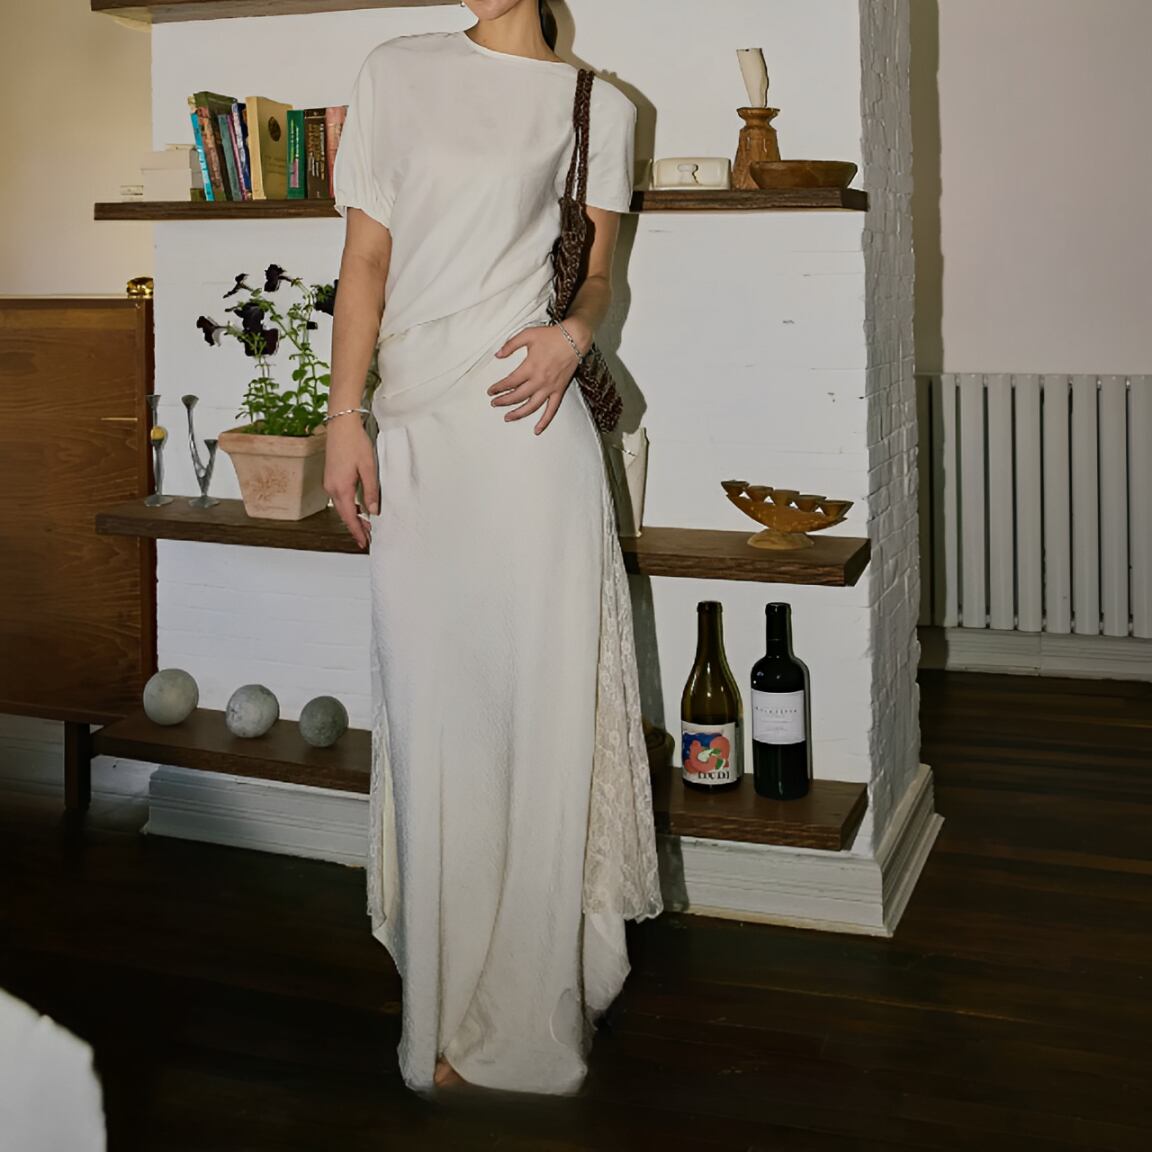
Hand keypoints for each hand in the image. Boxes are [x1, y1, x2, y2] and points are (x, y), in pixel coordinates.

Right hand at [323, 416, 378, 549]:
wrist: (341, 426)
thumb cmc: (355, 444)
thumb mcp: (368, 468)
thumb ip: (370, 491)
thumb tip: (373, 510)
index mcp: (341, 488)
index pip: (350, 517)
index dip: (357, 531)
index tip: (364, 542)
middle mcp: (331, 488)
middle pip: (344, 514)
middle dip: (356, 527)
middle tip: (368, 538)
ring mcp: (329, 482)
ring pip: (341, 506)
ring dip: (353, 517)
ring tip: (367, 525)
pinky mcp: (330, 477)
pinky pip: (339, 498)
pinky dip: (349, 506)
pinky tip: (359, 507)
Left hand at [488, 320, 589, 435]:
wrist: (574, 339)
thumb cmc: (551, 336)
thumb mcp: (527, 335)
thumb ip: (510, 345)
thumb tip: (497, 355)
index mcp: (530, 367)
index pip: (509, 382)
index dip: (498, 388)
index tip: (491, 391)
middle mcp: (539, 380)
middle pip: (517, 396)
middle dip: (503, 401)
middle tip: (494, 403)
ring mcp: (550, 387)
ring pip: (532, 406)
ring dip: (518, 414)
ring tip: (507, 417)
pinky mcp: (559, 390)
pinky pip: (552, 409)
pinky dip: (545, 421)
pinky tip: (537, 429)